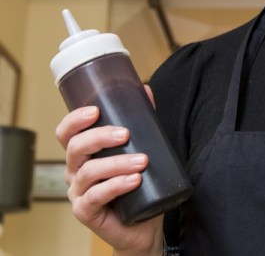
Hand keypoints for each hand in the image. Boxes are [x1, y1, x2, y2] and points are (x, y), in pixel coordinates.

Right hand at [55, 85, 162, 255]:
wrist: (143, 224)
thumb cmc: (138, 184)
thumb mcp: (140, 149)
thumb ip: (141, 122)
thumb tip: (146, 90)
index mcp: (83, 154)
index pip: (67, 133)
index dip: (75, 120)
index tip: (95, 110)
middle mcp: (75, 172)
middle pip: (75, 148)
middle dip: (99, 137)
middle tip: (125, 134)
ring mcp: (78, 192)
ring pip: (89, 172)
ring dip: (117, 163)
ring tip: (142, 161)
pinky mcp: (86, 212)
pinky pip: (96, 196)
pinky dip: (116, 185)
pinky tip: (134, 180)